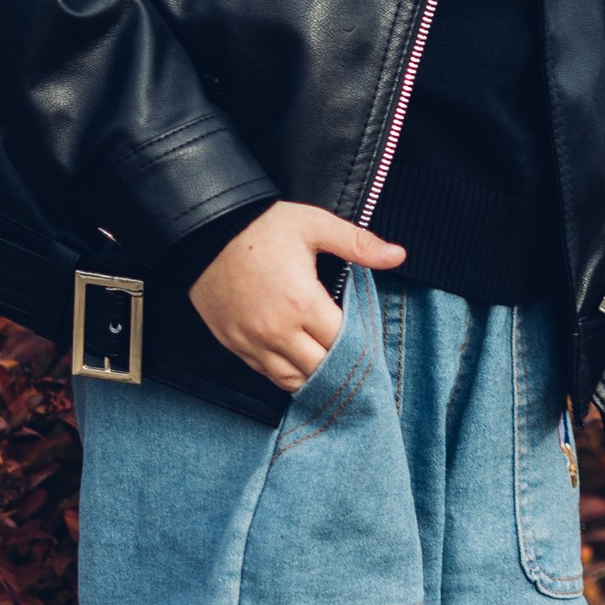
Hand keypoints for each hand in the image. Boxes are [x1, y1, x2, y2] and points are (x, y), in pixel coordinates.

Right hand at [189, 202, 404, 390]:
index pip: (342, 343)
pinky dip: (285, 372)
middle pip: (320, 368)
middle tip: (352, 357)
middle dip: (339, 365)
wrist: (205, 228)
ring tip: (327, 365)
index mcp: (302, 302)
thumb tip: (398, 255)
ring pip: (292, 379)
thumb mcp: (314, 225)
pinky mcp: (233, 343)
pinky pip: (265, 373)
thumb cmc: (263, 225)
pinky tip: (298, 362)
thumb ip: (358, 244)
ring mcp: (252, 340)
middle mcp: (276, 330)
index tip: (368, 339)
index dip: (360, 345)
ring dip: (312, 374)